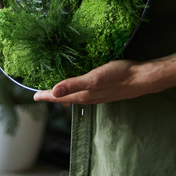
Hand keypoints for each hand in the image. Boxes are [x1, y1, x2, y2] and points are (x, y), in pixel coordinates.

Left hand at [33, 59, 154, 105]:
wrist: (141, 78)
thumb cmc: (118, 76)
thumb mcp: (93, 78)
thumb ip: (73, 85)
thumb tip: (53, 92)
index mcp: (83, 95)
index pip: (58, 97)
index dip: (45, 96)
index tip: (33, 97)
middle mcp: (88, 96)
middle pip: (65, 98)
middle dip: (52, 97)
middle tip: (40, 94)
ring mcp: (96, 94)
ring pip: (75, 96)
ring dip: (64, 94)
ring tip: (54, 91)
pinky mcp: (103, 89)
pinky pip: (84, 92)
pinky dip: (75, 89)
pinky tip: (77, 85)